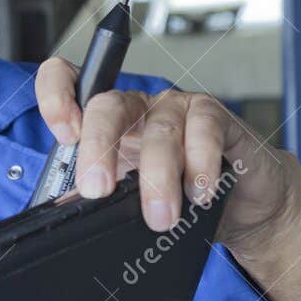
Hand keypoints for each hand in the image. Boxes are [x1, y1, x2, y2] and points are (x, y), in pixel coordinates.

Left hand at [34, 58, 300, 300]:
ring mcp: (176, 108)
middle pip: (108, 106)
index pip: (71, 84)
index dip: (58, 96)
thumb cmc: (183, 196)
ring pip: (158, 130)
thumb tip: (67, 207)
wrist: (243, 205)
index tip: (63, 134)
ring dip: (157, 177)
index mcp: (109, 125)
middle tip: (97, 189)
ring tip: (161, 216)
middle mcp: (139, 109)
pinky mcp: (215, 116)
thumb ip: (102, 197)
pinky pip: (203, 129)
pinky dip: (200, 163)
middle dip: (98, 147)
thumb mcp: (133, 200)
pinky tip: (199, 192)